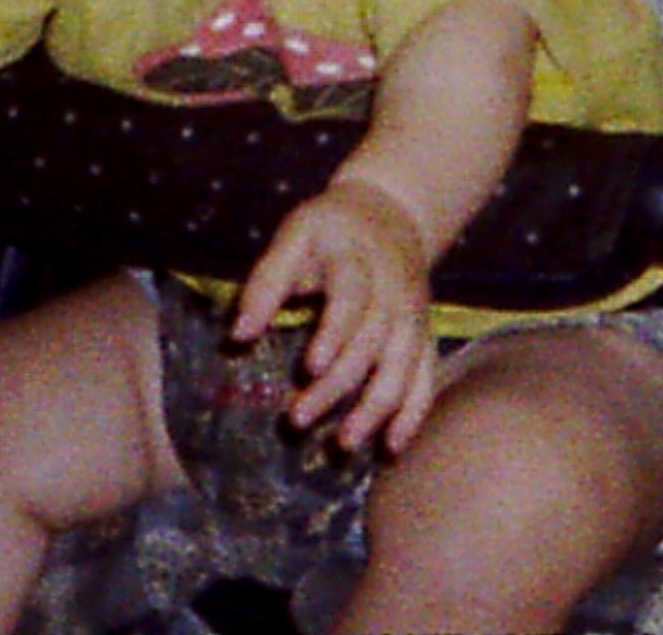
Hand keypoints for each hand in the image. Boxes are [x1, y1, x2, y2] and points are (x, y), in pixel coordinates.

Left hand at [242, 172, 442, 454]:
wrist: (391, 215)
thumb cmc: (329, 231)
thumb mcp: (294, 235)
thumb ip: (266, 282)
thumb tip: (237, 335)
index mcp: (358, 258)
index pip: (352, 296)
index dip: (334, 332)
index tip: (309, 367)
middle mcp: (393, 290)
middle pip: (371, 342)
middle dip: (337, 385)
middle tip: (296, 420)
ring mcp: (412, 316)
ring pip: (402, 367)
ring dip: (375, 408)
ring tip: (343, 444)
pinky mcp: (423, 336)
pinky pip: (425, 377)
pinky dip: (413, 413)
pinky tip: (392, 447)